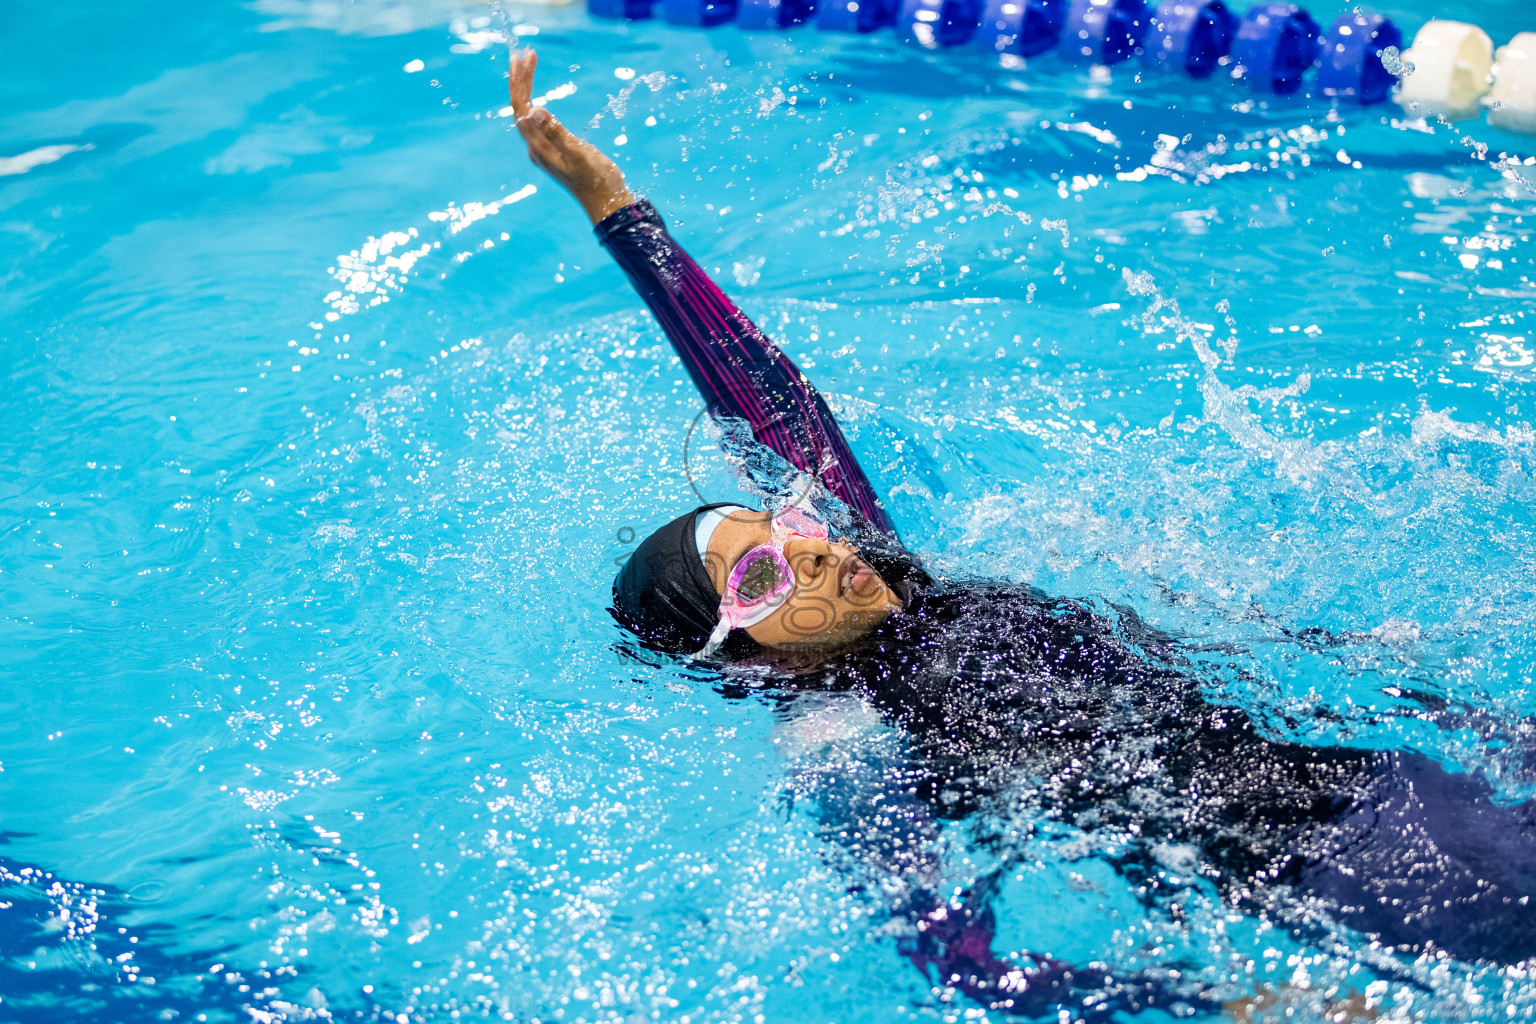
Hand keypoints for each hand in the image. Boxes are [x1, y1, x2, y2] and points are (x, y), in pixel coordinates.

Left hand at [509, 49, 635, 224]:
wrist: (607, 203)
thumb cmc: (596, 180)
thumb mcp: (578, 153)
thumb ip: (556, 132)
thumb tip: (534, 109)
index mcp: (538, 147)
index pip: (521, 108)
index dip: (521, 81)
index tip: (525, 57)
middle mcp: (536, 147)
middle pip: (522, 108)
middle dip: (522, 79)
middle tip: (527, 53)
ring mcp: (544, 150)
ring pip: (528, 113)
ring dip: (527, 88)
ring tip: (529, 64)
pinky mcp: (554, 150)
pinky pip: (537, 121)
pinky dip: (536, 102)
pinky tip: (537, 96)